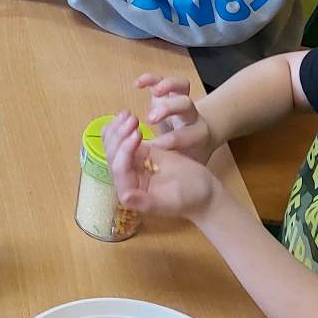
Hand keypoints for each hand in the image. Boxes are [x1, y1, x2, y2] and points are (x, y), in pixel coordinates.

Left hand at [104, 111, 219, 221]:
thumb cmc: (191, 197)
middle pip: (112, 155)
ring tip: (129, 114)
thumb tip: (125, 197)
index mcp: (130, 193)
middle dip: (120, 135)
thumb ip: (148, 202)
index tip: (138, 133)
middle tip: (133, 117)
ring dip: (118, 128)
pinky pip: (122, 140)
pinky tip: (126, 116)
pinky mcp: (138, 154)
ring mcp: (131, 165)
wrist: (204, 190)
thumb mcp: (173, 201)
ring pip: (113, 145)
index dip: (125, 150)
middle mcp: (125, 179)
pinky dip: (121, 128)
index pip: (120, 168)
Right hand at [135, 73, 215, 162]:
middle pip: (185, 105)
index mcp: (197, 136)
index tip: (150, 148)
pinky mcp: (171, 92)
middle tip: (149, 120)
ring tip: (151, 92)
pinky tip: (138, 84)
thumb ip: (172, 169)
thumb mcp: (187, 166)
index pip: (183, 136)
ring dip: (165, 87)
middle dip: (167, 110)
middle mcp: (191, 116)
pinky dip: (152, 79)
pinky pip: (164, 80)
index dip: (165, 141)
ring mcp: (181, 101)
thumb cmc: (190, 155)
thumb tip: (149, 181)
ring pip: (180, 87)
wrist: (205, 135)